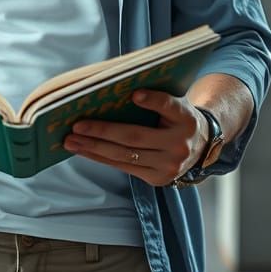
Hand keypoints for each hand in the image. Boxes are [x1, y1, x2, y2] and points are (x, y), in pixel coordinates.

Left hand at [62, 91, 208, 186]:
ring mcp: (170, 165)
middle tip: (76, 125)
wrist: (199, 147)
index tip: (134, 94)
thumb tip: (114, 92)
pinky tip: (84, 150)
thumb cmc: (176, 118)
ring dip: (94, 148)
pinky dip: (101, 158)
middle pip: (135, 136)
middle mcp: (179, 144)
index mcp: (186, 118)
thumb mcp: (175, 103)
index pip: (168, 105)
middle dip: (102, 131)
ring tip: (71, 141)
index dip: (152, 100)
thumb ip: (155, 98)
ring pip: (125, 156)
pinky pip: (124, 168)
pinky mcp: (159, 179)